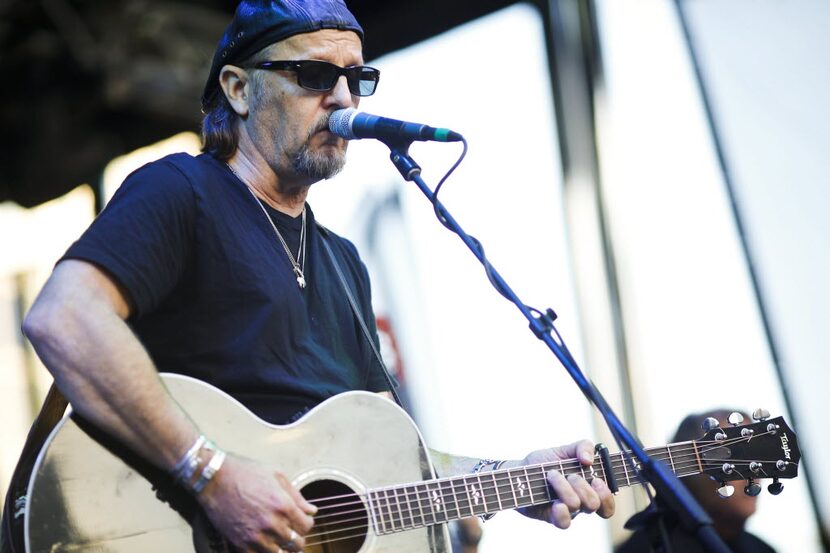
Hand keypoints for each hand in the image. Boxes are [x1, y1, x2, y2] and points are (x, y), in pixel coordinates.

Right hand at [197, 454, 316, 551]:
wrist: (214, 479)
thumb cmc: (245, 472)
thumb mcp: (276, 475)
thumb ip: (296, 496)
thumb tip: (312, 510)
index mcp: (283, 505)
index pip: (306, 526)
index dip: (306, 523)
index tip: (302, 519)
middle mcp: (272, 524)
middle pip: (296, 544)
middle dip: (297, 537)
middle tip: (292, 530)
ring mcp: (255, 536)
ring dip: (282, 547)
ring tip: (279, 538)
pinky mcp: (240, 543)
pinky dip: (263, 551)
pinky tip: (264, 543)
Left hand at [517, 439, 614, 528]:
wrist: (518, 472)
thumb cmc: (543, 462)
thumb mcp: (563, 449)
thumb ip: (582, 446)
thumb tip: (590, 460)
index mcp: (588, 487)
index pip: (608, 501)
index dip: (607, 494)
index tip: (596, 479)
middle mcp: (580, 501)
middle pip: (595, 503)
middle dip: (582, 485)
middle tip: (570, 475)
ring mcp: (567, 510)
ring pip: (578, 507)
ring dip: (565, 487)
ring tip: (551, 476)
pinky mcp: (552, 517)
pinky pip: (565, 522)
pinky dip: (562, 512)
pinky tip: (555, 502)